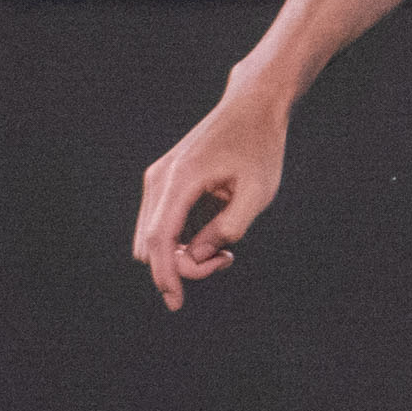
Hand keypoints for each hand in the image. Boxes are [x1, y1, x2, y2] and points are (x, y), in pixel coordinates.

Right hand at [131, 84, 290, 308]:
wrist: (252, 107)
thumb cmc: (259, 147)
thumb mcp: (257, 193)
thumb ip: (228, 228)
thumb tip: (195, 256)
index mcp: (181, 179)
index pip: (160, 238)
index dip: (165, 275)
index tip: (176, 303)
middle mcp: (160, 178)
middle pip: (152, 243)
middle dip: (182, 265)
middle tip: (227, 257)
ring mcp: (158, 178)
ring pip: (153, 237)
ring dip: (182, 254)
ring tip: (225, 250)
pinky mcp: (163, 182)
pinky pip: (160, 224)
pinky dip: (180, 242)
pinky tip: (212, 240)